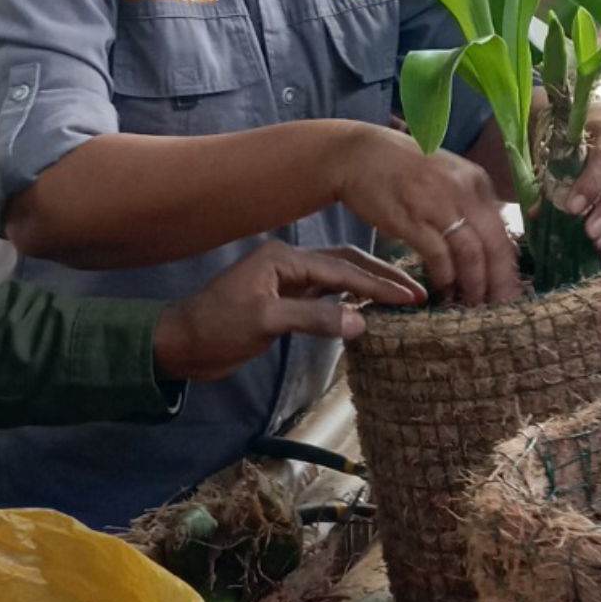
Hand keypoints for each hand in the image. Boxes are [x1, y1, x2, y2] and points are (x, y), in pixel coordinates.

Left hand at [153, 242, 425, 382]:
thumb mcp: (265, 321)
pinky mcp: (285, 301)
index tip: (410, 296)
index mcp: (283, 257)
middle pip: (345, 264)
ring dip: (369, 287)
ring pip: (339, 278)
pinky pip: (327, 295)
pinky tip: (370, 309)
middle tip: (418, 292)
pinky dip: (351, 300)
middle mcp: (288, 262)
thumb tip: (360, 322)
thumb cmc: (217, 328)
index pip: (340, 268)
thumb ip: (313, 319)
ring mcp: (287, 281)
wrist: (183, 344)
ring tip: (403, 298)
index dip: (377, 283)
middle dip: (381, 277)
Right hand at [332, 125, 521, 305]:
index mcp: (476, 180)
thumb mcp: (446, 177)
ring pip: (470, 253)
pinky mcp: (409, 217)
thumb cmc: (402, 169)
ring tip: (470, 306)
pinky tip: (442, 291)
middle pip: (494, 245)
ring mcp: (436, 202)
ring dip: (473, 285)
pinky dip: (444, 277)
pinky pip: (438, 254)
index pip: (504, 231)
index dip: (508, 267)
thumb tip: (489, 244)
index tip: (508, 292)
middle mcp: (462, 189)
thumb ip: (468, 204)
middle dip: (498, 283)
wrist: (357, 154)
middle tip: (498, 310)